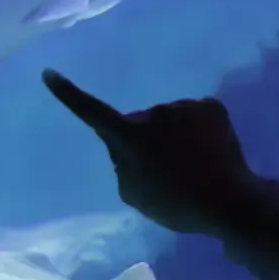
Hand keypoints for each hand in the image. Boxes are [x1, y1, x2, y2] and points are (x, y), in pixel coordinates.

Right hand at [42, 69, 263, 237]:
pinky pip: (196, 117)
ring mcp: (184, 106)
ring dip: (175, 138)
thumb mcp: (134, 195)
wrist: (229, 202)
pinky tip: (210, 154)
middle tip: (166, 172)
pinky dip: (199, 132)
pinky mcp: (211, 107)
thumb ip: (122, 166)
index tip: (49, 74)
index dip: (68, 94)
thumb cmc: (176, 205)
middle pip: (141, 124)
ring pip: (171, 121)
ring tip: (193, 167)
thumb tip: (125, 148)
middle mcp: (154, 113)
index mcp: (130, 137)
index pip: (92, 113)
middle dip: (147, 141)